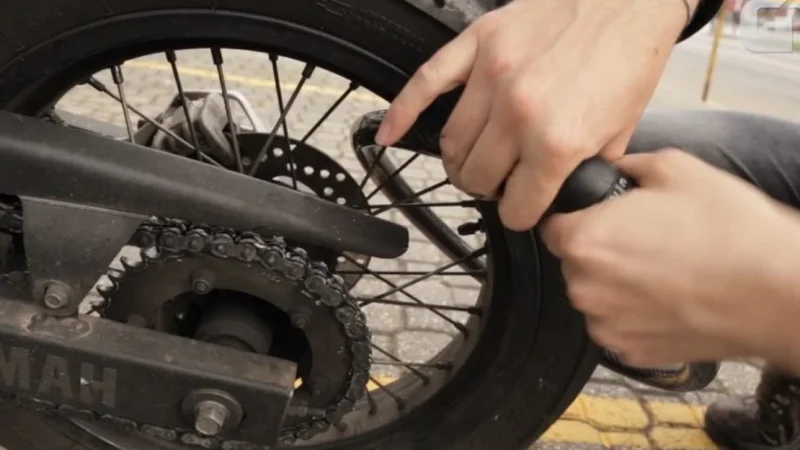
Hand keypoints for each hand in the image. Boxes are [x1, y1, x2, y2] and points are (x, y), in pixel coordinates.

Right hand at [377, 0, 694, 229]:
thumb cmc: (629, 55)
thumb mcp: (621, 130)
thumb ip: (582, 169)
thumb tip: (559, 192)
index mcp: (558, 140)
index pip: (517, 207)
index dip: (522, 214)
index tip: (523, 209)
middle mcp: (518, 113)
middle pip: (477, 178)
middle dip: (489, 189)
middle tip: (500, 184)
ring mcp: (491, 77)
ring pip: (452, 143)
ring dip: (460, 162)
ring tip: (473, 163)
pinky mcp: (477, 45)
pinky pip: (425, 84)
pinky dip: (401, 113)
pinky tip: (388, 134)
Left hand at [540, 150, 799, 367]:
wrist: (776, 292)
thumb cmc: (729, 230)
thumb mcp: (674, 168)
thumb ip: (626, 166)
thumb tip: (613, 169)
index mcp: (585, 240)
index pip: (550, 226)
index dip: (574, 217)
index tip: (596, 215)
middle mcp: (584, 288)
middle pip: (573, 262)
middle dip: (598, 249)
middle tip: (643, 238)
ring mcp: (606, 325)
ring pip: (595, 295)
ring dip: (615, 283)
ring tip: (663, 267)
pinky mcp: (630, 352)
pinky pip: (617, 325)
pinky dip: (634, 313)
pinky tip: (669, 296)